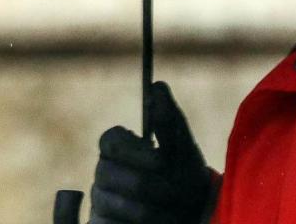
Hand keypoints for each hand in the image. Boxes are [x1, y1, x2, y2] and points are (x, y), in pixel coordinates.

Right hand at [88, 82, 213, 223]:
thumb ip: (169, 120)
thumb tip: (157, 85)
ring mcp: (100, 203)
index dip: (134, 151)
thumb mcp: (184, 150)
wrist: (195, 216)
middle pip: (107, 173)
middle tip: (173, 192)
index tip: (161, 160)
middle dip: (145, 185)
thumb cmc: (187, 178)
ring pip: (109, 204)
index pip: (110, 140)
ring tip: (171, 213)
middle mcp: (104, 174)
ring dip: (147, 211)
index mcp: (120, 148)